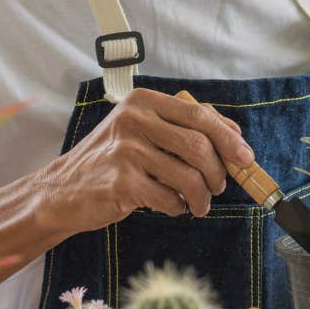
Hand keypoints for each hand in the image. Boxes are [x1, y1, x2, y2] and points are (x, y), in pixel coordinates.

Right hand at [42, 87, 253, 235]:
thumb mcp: (142, 129)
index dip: (228, 138)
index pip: (199, 115)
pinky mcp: (121, 182)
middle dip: (218, 172)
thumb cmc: (110, 159)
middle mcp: (134, 119)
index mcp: (143, 100)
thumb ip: (183, 126)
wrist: (63, 190)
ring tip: (198, 204)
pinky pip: (169, 199)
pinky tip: (171, 206)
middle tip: (219, 187)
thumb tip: (235, 134)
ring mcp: (126, 150)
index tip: (246, 158)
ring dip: (201, 197)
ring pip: (188, 176)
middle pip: (198, 146)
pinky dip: (178, 208)